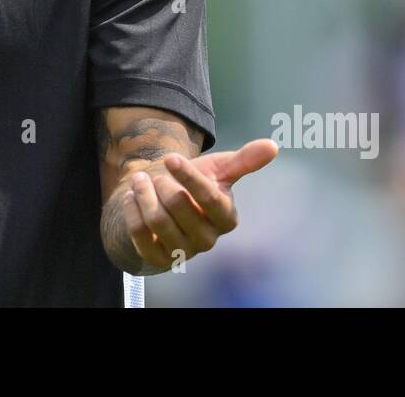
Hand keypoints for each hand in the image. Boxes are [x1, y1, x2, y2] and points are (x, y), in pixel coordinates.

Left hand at [120, 138, 278, 272]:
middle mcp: (208, 240)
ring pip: (157, 220)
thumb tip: (273, 145)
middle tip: (153, 173)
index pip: (210, 198)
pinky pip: (139, 235)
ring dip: (143, 193)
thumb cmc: (194, 185)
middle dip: (161, 183)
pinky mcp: (158, 259)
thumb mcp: (219, 169)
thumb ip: (244, 160)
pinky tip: (130, 196)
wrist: (163, 204)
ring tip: (139, 179)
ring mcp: (183, 252)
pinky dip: (132, 210)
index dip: (189, 177)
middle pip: (179, 206)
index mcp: (227, 218)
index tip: (171, 158)